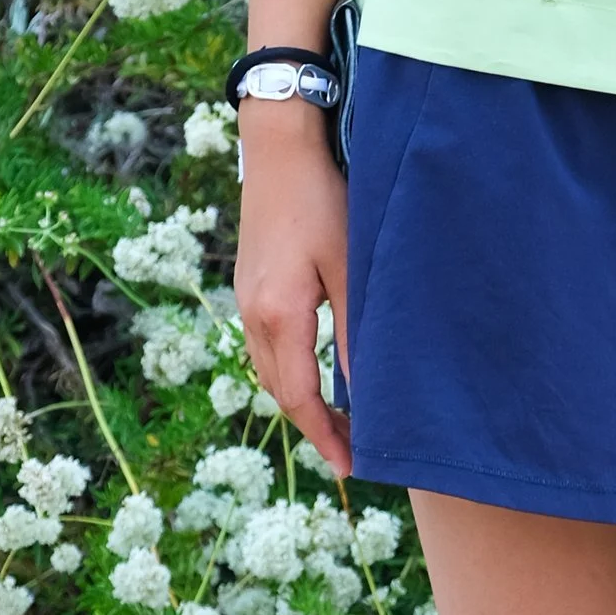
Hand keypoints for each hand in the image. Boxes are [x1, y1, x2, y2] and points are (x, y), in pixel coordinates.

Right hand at [234, 105, 351, 477]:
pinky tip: (315, 370)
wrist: (279, 147)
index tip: (352, 467)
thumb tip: (369, 390)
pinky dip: (290, 370)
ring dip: (299, 399)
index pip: (299, 397)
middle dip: (312, 426)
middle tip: (351, 452)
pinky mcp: (250, 284)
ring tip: (337, 421)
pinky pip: (266, 345)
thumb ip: (356, 330)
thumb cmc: (321, 199)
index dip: (324, 437)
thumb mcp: (349, 266)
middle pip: (279, 391)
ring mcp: (246, 298)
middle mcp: (253, 314)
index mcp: (278, 315)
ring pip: (269, 370)